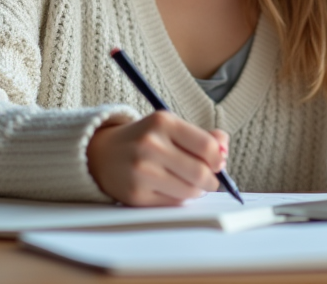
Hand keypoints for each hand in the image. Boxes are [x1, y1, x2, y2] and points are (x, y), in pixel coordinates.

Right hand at [86, 111, 228, 205]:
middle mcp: (150, 145)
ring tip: (189, 183)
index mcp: (162, 122)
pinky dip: (179, 199)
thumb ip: (203, 137)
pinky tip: (171, 189)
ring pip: (189, 191)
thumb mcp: (170, 127)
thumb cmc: (145, 139)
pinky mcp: (135, 195)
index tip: (218, 162)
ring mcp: (141, 171)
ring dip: (196, 191)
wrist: (101, 154)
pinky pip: (173, 204)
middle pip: (201, 172)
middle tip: (208, 179)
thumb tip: (224, 152)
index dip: (218, 158)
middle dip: (211, 180)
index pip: (206, 146)